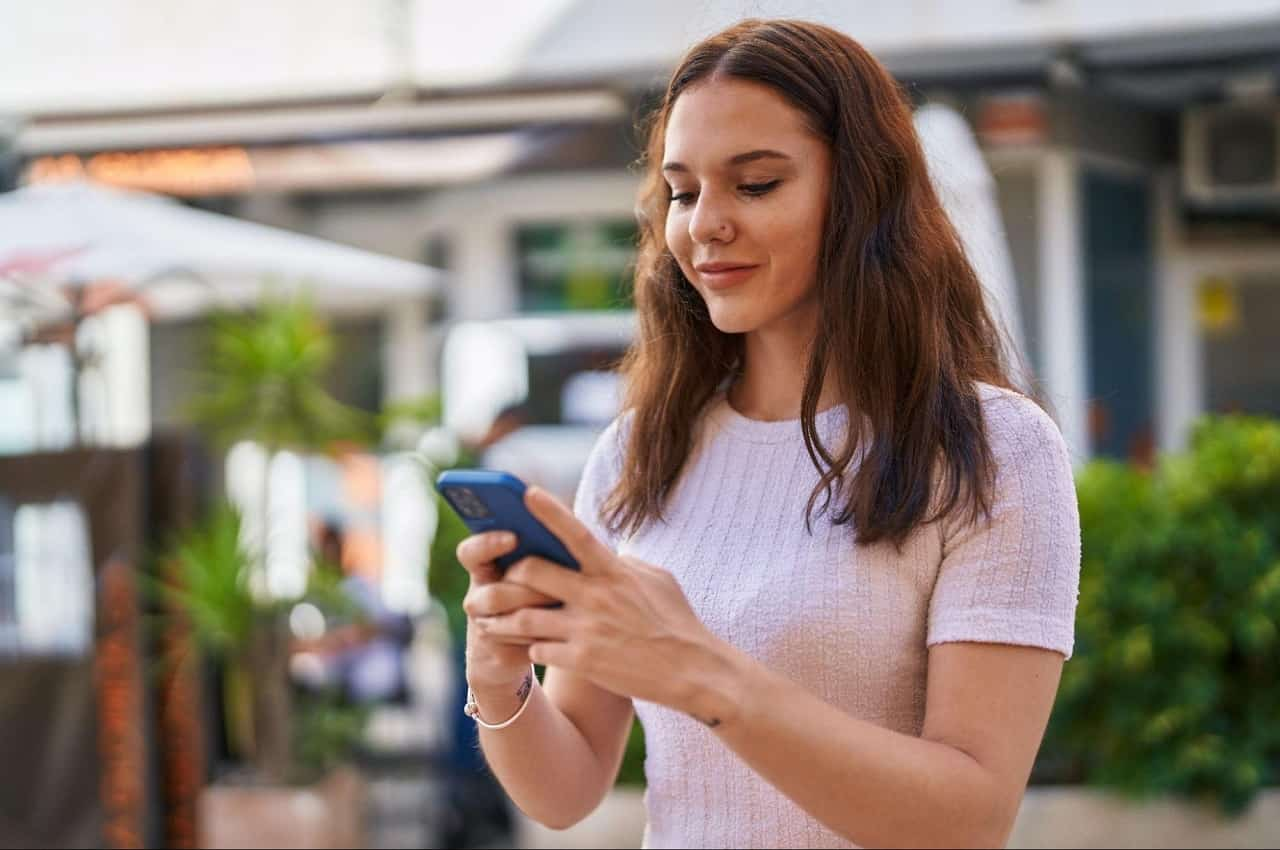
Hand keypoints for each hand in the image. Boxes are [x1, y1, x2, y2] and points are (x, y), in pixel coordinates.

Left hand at [474, 486, 738, 724]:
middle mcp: (596, 596)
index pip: (576, 534)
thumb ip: (623, 563)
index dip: (549, 512)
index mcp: (614, 572)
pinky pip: (538, 649)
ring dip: (501, 617)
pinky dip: (530, 645)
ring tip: (488, 619)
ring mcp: (586, 630)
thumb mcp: (656, 579)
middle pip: (533, 573)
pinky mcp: (582, 660)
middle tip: (501, 576)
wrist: (691, 671)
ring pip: (524, 616)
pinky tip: (529, 645)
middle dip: (511, 573)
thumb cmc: (676, 621)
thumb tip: (604, 552)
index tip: (525, 493)